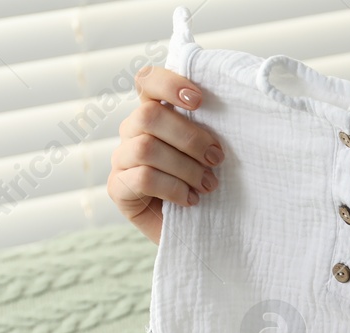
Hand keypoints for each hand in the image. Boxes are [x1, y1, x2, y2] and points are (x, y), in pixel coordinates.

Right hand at [107, 65, 226, 243]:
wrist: (198, 233)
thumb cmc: (205, 185)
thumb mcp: (210, 153)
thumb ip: (208, 129)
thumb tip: (232, 110)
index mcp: (154, 114)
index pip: (148, 82)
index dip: (169, 84)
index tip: (199, 101)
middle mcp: (132, 132)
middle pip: (148, 116)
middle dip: (189, 138)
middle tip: (216, 159)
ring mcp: (121, 159)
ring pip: (146, 148)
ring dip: (185, 167)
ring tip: (208, 185)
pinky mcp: (117, 188)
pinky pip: (142, 178)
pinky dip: (173, 188)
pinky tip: (190, 200)